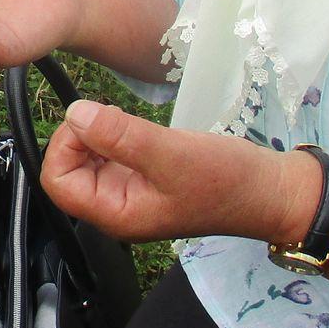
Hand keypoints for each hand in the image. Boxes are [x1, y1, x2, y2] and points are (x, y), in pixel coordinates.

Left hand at [39, 99, 315, 244]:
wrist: (271, 191)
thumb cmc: (227, 180)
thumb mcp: (171, 154)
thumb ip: (120, 135)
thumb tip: (75, 113)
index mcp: (116, 214)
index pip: (57, 182)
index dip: (64, 146)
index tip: (92, 121)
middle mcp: (116, 208)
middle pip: (66, 169)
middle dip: (80, 137)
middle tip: (112, 118)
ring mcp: (129, 192)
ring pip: (87, 158)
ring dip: (97, 133)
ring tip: (127, 123)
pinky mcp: (143, 177)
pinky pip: (110, 153)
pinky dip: (114, 134)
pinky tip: (136, 127)